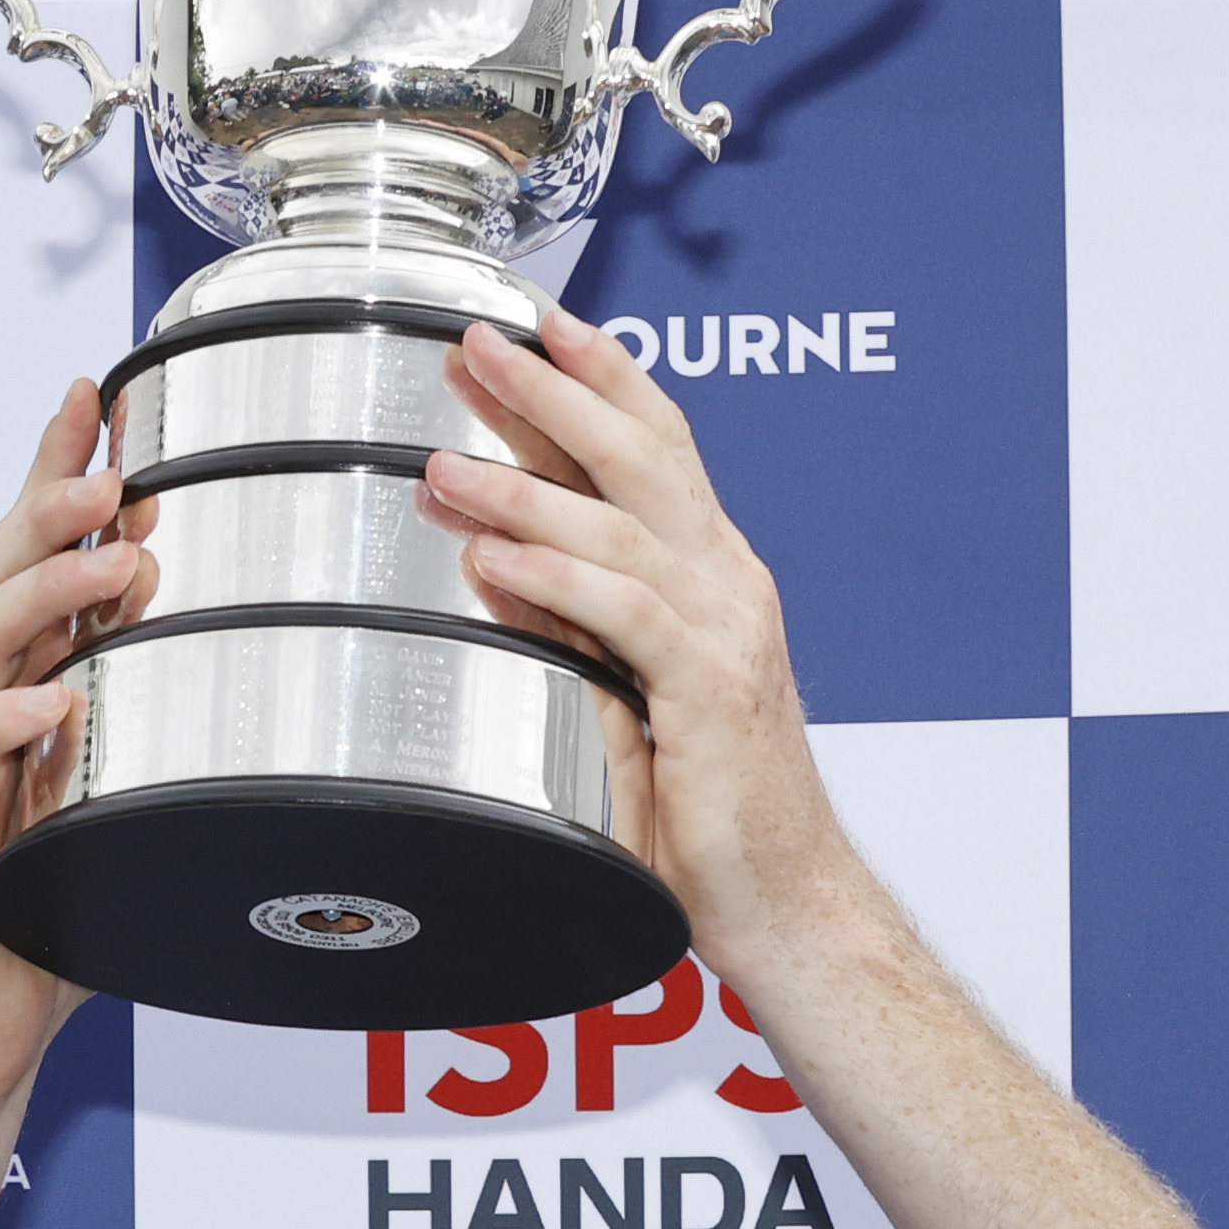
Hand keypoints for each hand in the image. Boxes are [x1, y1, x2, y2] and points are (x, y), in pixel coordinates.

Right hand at [0, 383, 149, 1092]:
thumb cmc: (63, 907)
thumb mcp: (135, 791)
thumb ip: (171, 716)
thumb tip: (271, 646)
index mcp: (27, 684)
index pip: (34, 550)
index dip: (56, 466)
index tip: (99, 393)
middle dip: (46, 506)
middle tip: (110, 467)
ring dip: (39, 592)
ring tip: (105, 557)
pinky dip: (0, 728)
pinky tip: (49, 705)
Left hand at [414, 314, 873, 976]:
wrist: (789, 902)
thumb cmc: (713, 818)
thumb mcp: (629, 701)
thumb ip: (578, 633)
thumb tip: (495, 576)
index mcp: (714, 577)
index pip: (660, 447)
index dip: (602, 376)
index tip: (533, 326)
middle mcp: (728, 585)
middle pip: (643, 452)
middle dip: (555, 390)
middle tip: (475, 345)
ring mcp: (728, 631)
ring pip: (621, 524)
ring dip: (523, 488)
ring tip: (440, 465)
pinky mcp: (714, 689)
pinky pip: (624, 612)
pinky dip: (552, 579)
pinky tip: (492, 561)